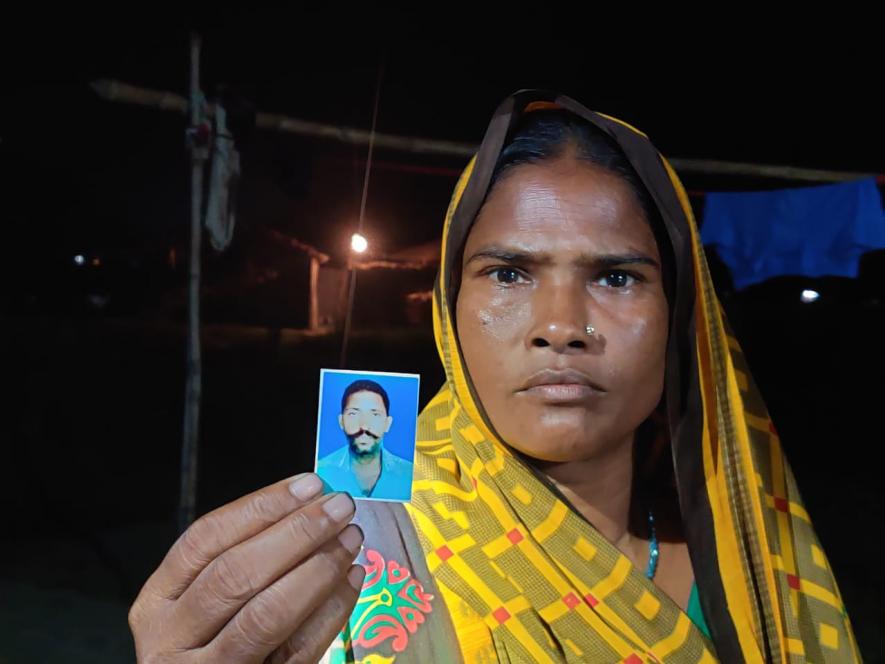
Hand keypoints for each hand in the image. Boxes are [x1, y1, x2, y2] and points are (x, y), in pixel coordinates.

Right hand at [129, 474, 363, 662]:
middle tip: (339, 508)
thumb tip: (307, 507)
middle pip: (235, 573)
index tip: (308, 486)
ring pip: (266, 614)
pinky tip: (351, 580)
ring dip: (317, 568)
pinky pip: (298, 650)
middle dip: (295, 533)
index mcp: (156, 603)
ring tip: (350, 539)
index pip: (205, 539)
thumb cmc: (208, 648)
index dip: (260, 507)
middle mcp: (171, 639)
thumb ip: (239, 560)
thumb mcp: (200, 605)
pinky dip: (330, 611)